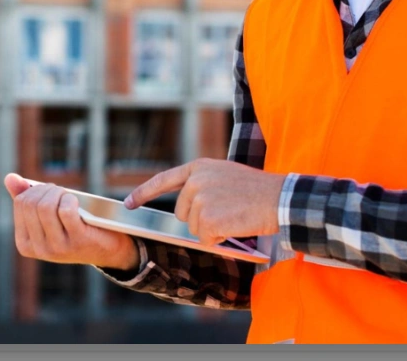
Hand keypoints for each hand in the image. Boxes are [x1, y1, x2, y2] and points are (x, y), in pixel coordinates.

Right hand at [4, 173, 139, 271]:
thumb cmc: (73, 228)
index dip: (35, 190)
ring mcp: (57, 247)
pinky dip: (70, 199)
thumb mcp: (47, 216)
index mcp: (25, 244)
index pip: (20, 203)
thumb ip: (27, 199)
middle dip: (47, 189)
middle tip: (60, 191)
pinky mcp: (77, 241)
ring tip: (67, 195)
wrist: (105, 249)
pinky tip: (75, 201)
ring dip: (58, 192)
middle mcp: (39, 249)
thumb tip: (9, 178)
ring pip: (46, 206)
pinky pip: (66, 211)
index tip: (49, 191)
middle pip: (32, 203)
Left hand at [124, 159, 285, 246]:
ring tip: (234, 215)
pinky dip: (219, 239)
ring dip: (213, 229)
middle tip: (227, 211)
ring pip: (195, 228)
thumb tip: (186, 210)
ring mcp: (201, 200)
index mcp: (199, 167)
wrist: (279, 197)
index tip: (128, 204)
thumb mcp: (225, 176)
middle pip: (182, 213)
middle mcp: (195, 181)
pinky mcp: (208, 219)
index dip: (143, 193)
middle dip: (201, 219)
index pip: (164, 180)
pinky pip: (205, 239)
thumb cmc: (257, 189)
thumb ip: (203, 185)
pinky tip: (235, 226)